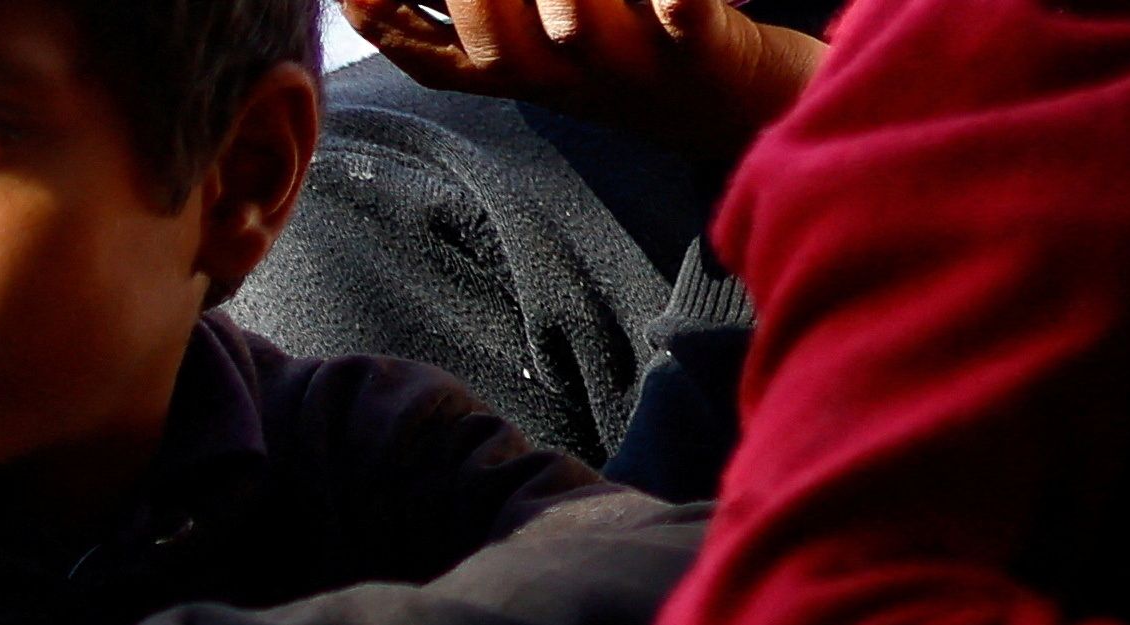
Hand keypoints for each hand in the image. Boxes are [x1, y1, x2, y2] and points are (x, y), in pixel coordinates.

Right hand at [342, 0, 825, 166]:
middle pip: (491, 44)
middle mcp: (565, 81)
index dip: (385, 20)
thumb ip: (475, 21)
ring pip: (571, 27)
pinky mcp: (701, 48)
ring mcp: (630, 67)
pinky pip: (682, 13)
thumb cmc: (639, 56)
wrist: (744, 106)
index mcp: (522, 76)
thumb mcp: (547, 47)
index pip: (434, 60)